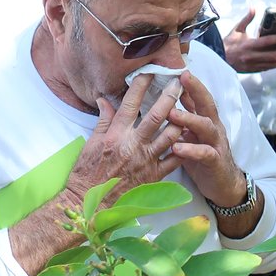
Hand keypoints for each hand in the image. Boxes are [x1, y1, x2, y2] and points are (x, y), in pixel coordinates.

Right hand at [67, 72, 184, 203]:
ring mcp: (145, 160)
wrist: (91, 205)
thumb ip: (102, 121)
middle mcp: (133, 144)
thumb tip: (105, 100)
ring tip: (187, 110)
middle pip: (157, 115)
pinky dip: (183, 147)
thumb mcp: (90, 144)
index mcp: (115, 135)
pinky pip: (174, 160)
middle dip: (170, 96)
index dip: (142, 84)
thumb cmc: (86, 174)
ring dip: (181, 120)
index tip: (150, 71)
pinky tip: (188, 138)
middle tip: (180, 82)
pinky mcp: (154, 176)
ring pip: (171, 135)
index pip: (131, 103)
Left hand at [168, 70, 247, 207]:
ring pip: (205, 126)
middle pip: (206, 104)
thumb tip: (165, 103)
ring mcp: (215, 143)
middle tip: (181, 79)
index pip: (198, 97)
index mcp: (205, 120)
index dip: (190, 83)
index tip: (178, 68)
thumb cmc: (202, 157)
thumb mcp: (190, 135)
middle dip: (196, 90)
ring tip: (172, 114)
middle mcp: (212, 128)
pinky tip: (176, 147)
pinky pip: (204, 153)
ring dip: (189, 119)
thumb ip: (182, 120)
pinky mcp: (215, 161)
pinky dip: (191, 149)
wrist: (223, 184)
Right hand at [222, 9, 275, 72]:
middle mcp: (252, 56)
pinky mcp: (253, 70)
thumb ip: (247, 19)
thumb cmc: (228, 44)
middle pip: (273, 55)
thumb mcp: (236, 30)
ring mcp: (253, 64)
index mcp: (248, 45)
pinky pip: (268, 68)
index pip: (267, 41)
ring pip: (272, 64)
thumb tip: (253, 8)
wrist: (219, 59)